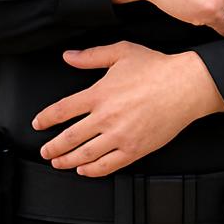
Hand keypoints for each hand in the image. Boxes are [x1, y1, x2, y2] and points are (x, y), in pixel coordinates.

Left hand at [31, 41, 223, 176]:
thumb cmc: (156, 68)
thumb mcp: (121, 52)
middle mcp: (106, 117)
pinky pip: (108, 165)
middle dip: (53, 147)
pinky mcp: (135, 149)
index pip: (63, 110)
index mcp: (99, 94)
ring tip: (59, 163)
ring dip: (68, 161)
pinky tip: (85, 170)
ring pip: (86, 155)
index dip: (46, 118)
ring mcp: (120, 136)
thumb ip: (91, 56)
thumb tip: (69, 56)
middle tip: (45, 151)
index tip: (38, 123)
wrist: (186, 86)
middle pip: (69, 138)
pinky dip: (92, 171)